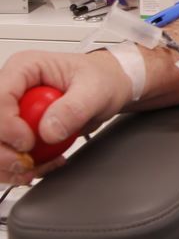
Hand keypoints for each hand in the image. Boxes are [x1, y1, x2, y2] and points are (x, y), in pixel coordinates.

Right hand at [0, 50, 131, 183]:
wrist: (108, 89)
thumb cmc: (101, 79)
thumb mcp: (96, 90)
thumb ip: (74, 108)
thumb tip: (49, 131)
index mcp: (24, 68)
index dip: (6, 124)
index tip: (28, 142)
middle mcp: (12, 89)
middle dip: (2, 152)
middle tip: (28, 163)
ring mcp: (11, 112)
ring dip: (9, 165)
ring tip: (39, 167)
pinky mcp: (15, 131)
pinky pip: (4, 154)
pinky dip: (18, 169)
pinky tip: (42, 165)